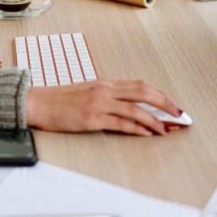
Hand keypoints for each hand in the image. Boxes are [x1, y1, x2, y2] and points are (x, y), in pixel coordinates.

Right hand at [25, 79, 179, 135]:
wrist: (37, 103)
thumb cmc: (59, 100)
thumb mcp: (87, 91)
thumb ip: (107, 95)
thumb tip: (127, 104)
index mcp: (105, 83)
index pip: (140, 85)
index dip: (160, 94)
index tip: (172, 104)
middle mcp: (105, 90)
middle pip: (144, 93)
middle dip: (165, 104)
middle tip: (179, 114)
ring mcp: (99, 103)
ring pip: (136, 110)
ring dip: (155, 120)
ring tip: (167, 129)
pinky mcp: (92, 118)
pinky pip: (121, 124)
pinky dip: (137, 129)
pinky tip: (147, 134)